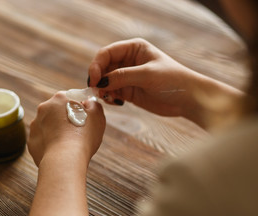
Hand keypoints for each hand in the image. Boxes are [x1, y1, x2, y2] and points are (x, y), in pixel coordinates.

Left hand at [28, 91, 105, 167]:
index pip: (70, 98)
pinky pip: (42, 140)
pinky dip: (49, 144)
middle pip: (57, 111)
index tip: (84, 119)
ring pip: (48, 125)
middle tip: (77, 132)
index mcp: (60, 98)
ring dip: (56, 131)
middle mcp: (44, 108)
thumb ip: (93, 105)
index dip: (78, 108)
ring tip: (67, 143)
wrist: (65, 159)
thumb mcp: (97, 115)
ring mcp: (35, 125)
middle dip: (65, 119)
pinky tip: (59, 150)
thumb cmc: (83, 136)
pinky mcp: (32, 140)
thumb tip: (88, 103)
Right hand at [88, 38, 243, 127]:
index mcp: (133, 48)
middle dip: (98, 78)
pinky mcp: (128, 91)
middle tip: (97, 90)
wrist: (188, 99)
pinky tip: (115, 102)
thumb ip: (122, 76)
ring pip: (105, 81)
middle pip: (103, 67)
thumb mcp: (147, 75)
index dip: (97, 65)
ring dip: (102, 89)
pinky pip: (111, 92)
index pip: (107, 53)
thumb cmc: (173, 80)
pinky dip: (108, 97)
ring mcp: (127, 76)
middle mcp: (128, 61)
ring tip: (108, 98)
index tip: (94, 79)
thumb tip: (100, 82)